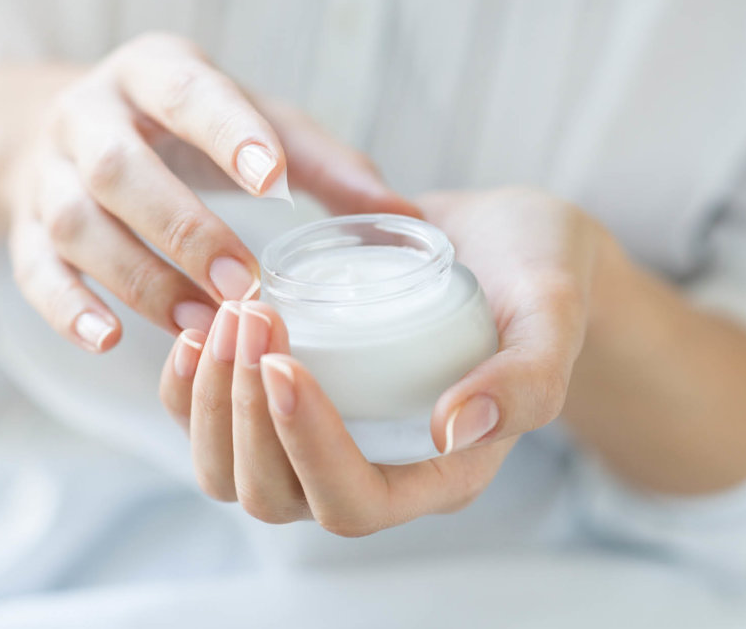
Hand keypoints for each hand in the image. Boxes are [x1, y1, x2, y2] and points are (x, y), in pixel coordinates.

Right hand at [4, 32, 416, 352]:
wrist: (73, 129)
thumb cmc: (186, 129)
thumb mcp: (250, 121)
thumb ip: (321, 163)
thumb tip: (404, 218)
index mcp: (153, 73)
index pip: (186, 94)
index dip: (225, 133)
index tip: (271, 180)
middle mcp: (90, 116)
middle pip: (121, 168)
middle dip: (183, 227)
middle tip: (243, 283)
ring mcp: (49, 173)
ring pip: (78, 225)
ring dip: (139, 278)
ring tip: (200, 326)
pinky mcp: (24, 228)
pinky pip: (33, 270)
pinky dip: (68, 310)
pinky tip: (110, 341)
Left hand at [158, 186, 617, 534]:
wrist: (507, 243)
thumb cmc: (540, 277)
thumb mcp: (553, 313)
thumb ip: (527, 377)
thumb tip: (457, 429)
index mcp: (440, 473)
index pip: (353, 501)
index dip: (307, 447)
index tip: (285, 361)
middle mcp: (375, 469)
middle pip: (275, 495)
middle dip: (246, 414)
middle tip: (250, 316)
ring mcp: (326, 437)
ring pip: (233, 470)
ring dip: (212, 401)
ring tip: (225, 316)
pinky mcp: (294, 400)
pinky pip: (218, 424)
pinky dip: (191, 389)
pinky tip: (197, 330)